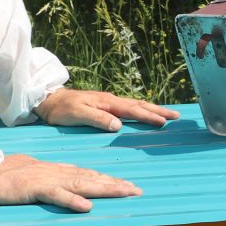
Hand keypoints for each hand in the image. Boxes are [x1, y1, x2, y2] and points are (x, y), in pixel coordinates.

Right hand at [0, 153, 142, 212]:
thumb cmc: (4, 176)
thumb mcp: (33, 178)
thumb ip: (52, 183)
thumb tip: (69, 192)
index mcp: (55, 170)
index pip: (87, 174)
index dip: (108, 180)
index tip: (127, 186)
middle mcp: (55, 172)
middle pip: (91, 177)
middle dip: (115, 184)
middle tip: (137, 191)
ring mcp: (45, 179)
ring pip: (81, 183)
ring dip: (104, 189)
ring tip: (124, 193)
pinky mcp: (33, 188)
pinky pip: (55, 195)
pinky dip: (71, 200)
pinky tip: (86, 206)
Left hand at [35, 88, 178, 131]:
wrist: (49, 101)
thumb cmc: (61, 109)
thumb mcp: (77, 114)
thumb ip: (98, 119)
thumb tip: (118, 125)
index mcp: (107, 103)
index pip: (133, 110)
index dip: (149, 116)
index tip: (164, 121)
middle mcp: (111, 101)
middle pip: (140, 105)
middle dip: (158, 111)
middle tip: (176, 116)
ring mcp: (109, 103)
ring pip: (136, 105)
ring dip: (153, 110)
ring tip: (167, 114)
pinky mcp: (105, 106)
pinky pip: (129, 107)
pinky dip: (142, 110)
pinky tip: (145, 113)